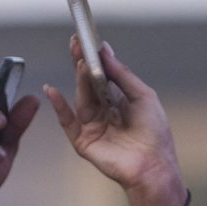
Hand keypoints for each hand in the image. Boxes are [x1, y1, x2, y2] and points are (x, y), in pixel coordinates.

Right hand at [44, 38, 180, 200]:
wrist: (153, 166)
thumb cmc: (154, 133)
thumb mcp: (143, 95)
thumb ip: (122, 74)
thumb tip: (105, 51)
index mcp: (119, 100)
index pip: (102, 74)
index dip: (94, 57)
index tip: (87, 39)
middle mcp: (103, 110)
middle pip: (88, 83)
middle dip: (82, 62)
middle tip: (76, 43)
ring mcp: (92, 125)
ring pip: (81, 97)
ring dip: (80, 79)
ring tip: (82, 62)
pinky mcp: (83, 140)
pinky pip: (67, 121)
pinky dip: (58, 106)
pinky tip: (52, 90)